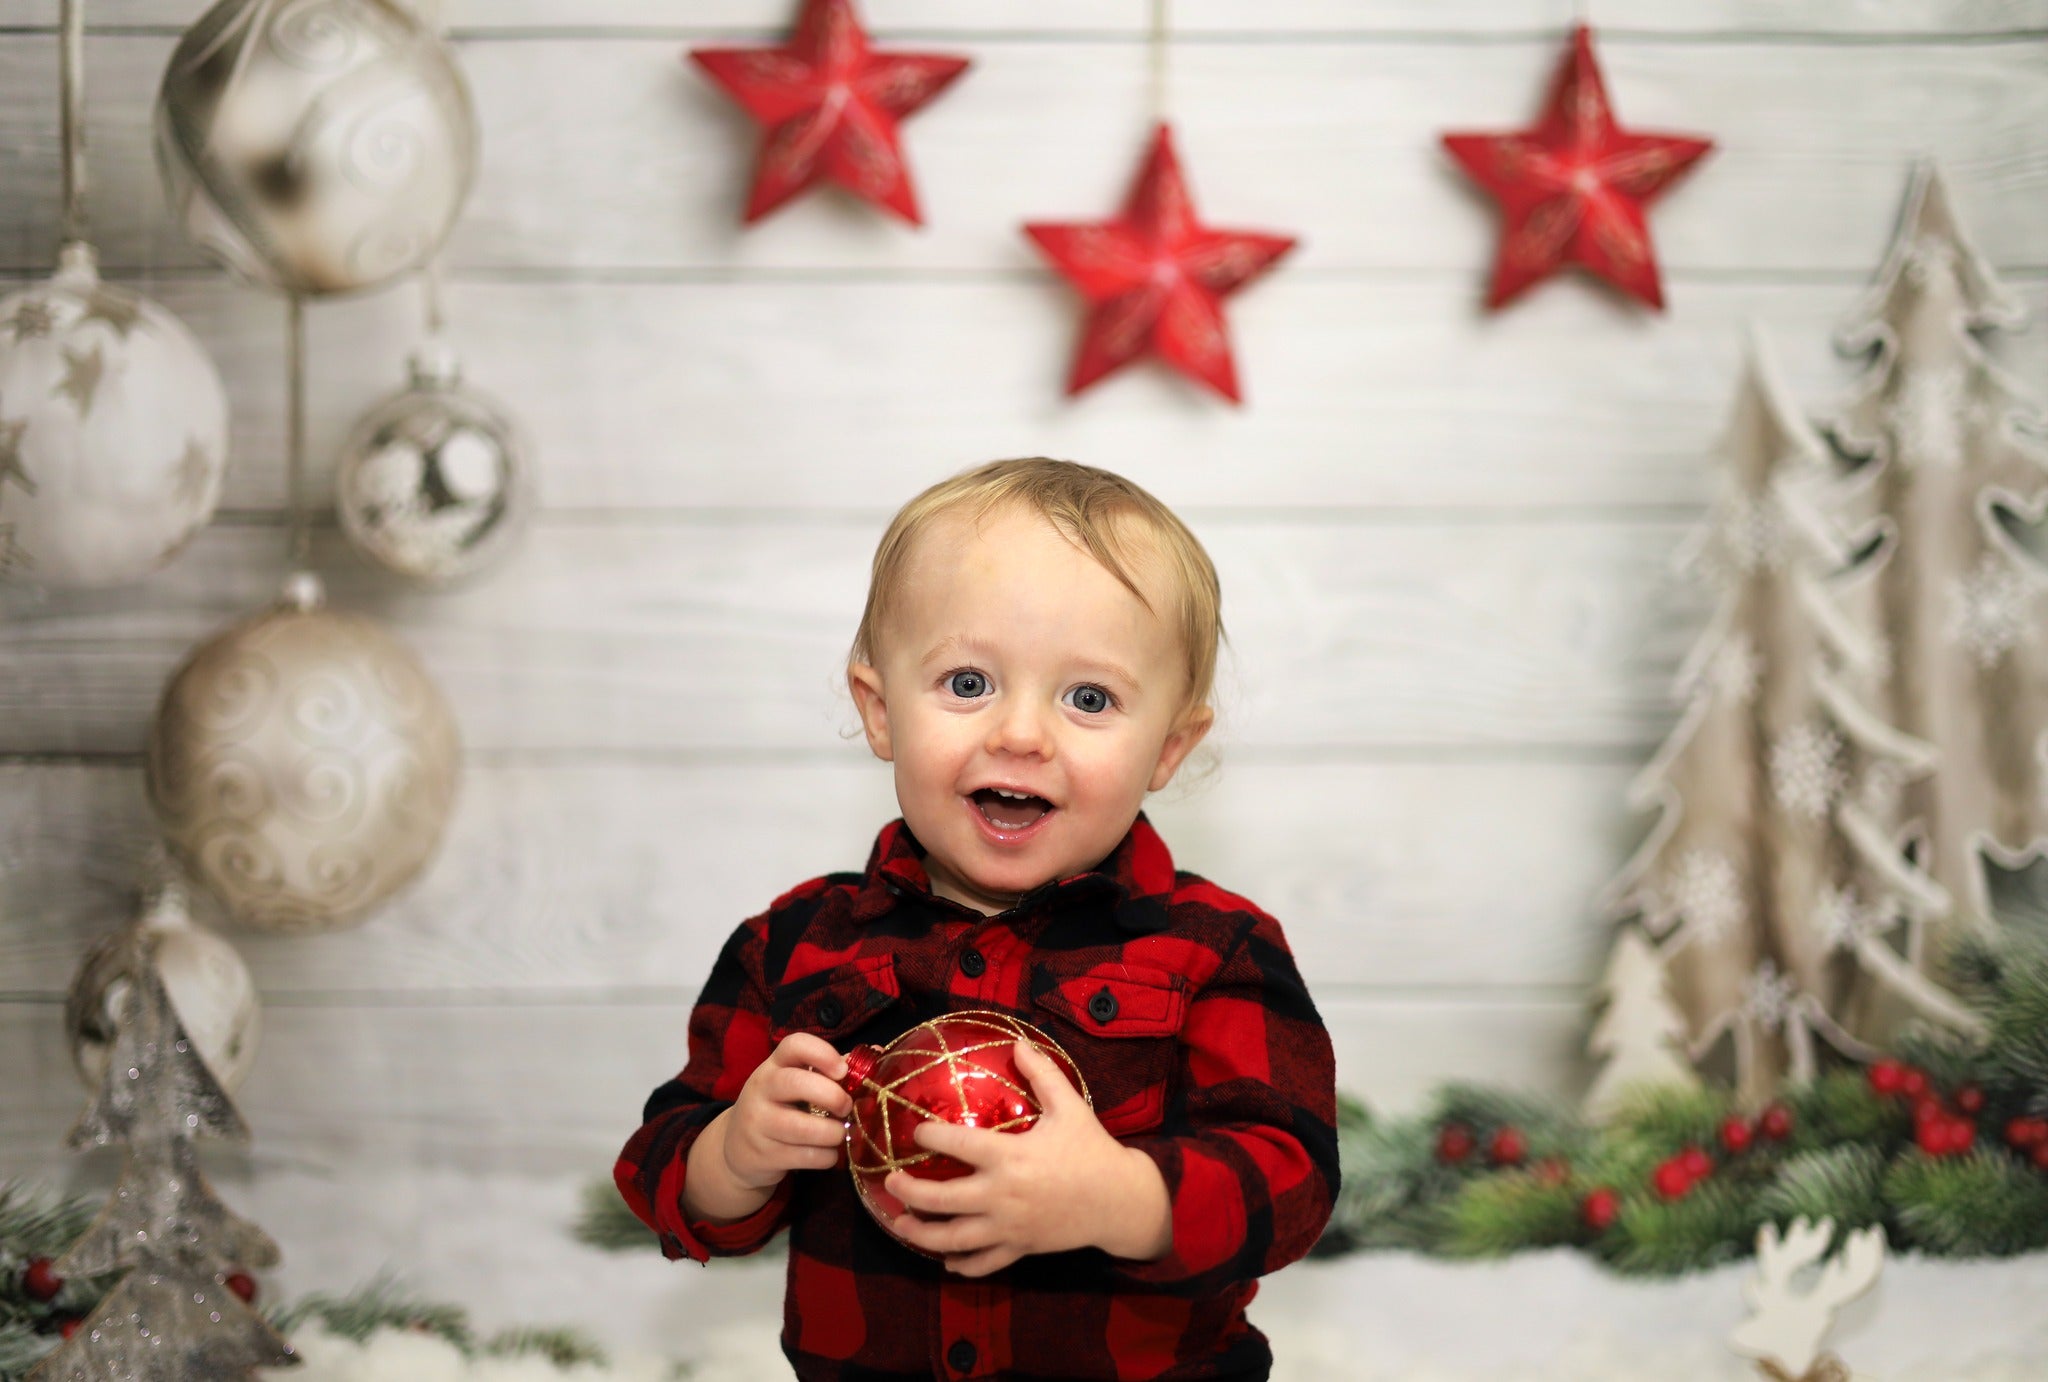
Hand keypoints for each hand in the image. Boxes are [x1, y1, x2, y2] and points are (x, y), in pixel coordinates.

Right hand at [720, 1032, 853, 1191]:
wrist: (738, 1149)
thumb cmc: (780, 1108)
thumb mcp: (796, 1084)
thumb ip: (832, 1070)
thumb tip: (879, 1054)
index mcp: (774, 1065)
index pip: (794, 1045)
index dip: (822, 1053)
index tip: (843, 1070)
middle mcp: (761, 1089)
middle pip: (796, 1084)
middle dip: (832, 1096)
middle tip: (846, 1107)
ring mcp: (758, 1122)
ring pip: (804, 1128)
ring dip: (834, 1133)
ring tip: (840, 1133)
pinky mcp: (762, 1155)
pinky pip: (805, 1157)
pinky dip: (826, 1157)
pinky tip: (827, 1153)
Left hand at [882, 1040, 1169, 1276]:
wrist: (1121, 1201)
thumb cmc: (1093, 1150)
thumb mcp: (1070, 1106)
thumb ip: (1042, 1073)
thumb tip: (1018, 1041)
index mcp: (1010, 1157)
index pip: (956, 1145)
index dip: (929, 1136)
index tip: (915, 1131)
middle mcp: (1002, 1195)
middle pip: (941, 1199)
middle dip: (908, 1192)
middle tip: (890, 1182)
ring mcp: (1009, 1227)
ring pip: (953, 1239)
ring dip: (920, 1234)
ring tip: (900, 1223)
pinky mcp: (1020, 1248)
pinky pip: (983, 1263)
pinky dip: (961, 1264)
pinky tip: (945, 1259)